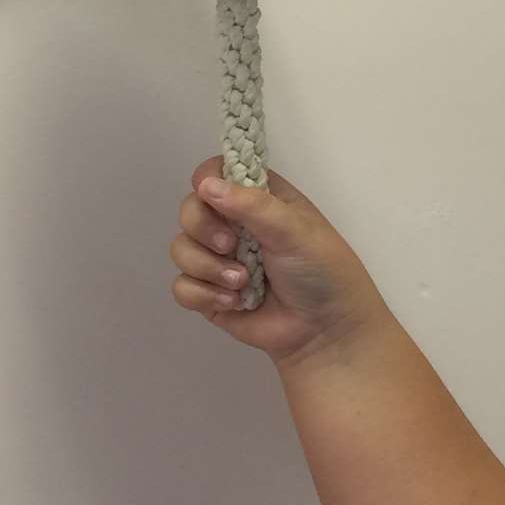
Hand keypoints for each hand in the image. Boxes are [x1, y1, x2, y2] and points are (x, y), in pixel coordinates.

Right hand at [171, 157, 391, 367]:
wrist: (324, 331)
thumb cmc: (320, 271)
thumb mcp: (294, 230)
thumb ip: (252, 205)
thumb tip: (206, 185)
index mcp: (258, 199)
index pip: (215, 172)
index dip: (207, 181)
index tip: (213, 197)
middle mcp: (234, 224)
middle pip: (189, 210)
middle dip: (204, 229)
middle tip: (232, 246)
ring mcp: (220, 260)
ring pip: (180, 248)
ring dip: (208, 267)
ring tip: (241, 283)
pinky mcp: (209, 294)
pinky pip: (182, 286)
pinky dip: (203, 295)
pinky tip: (234, 303)